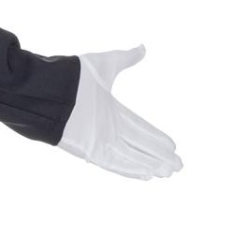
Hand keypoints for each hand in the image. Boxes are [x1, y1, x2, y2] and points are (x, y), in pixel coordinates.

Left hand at [59, 45, 181, 177]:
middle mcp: (106, 129)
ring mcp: (97, 140)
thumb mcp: (104, 65)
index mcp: (111, 112)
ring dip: (150, 165)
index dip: (157, 138)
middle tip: (179, 166)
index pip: (141, 129)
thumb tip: (143, 48)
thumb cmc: (71, 75)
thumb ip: (125, 59)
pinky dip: (129, 169)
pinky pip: (112, 163)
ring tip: (169, 172)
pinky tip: (147, 175)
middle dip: (160, 156)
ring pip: (130, 157)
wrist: (45, 88)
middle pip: (140, 146)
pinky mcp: (87, 149)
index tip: (174, 146)